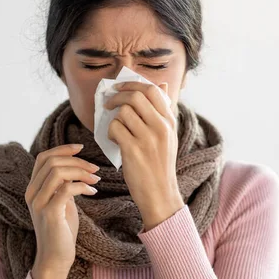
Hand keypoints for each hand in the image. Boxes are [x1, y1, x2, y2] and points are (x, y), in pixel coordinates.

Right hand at [25, 144, 100, 275]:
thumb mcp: (61, 201)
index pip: (43, 158)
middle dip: (77, 161)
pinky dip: (83, 186)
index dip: (62, 149)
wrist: (56, 258)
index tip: (80, 147)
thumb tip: (75, 167)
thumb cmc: (61, 230)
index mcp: (33, 188)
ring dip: (81, 171)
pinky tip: (92, 192)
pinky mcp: (49, 213)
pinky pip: (67, 189)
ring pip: (58, 172)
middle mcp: (32, 193)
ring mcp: (39, 203)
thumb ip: (62, 185)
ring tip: (95, 179)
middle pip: (52, 162)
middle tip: (95, 169)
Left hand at [104, 81, 184, 230]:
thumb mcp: (170, 136)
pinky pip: (115, 128)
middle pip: (135, 96)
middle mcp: (161, 127)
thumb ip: (165, 111)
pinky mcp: (133, 150)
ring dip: (113, 117)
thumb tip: (163, 85)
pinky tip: (114, 140)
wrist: (160, 194)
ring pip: (123, 112)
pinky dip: (110, 132)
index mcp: (170, 122)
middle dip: (117, 96)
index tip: (120, 87)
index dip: (133, 84)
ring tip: (114, 128)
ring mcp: (148, 139)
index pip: (153, 90)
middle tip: (109, 103)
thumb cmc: (161, 164)